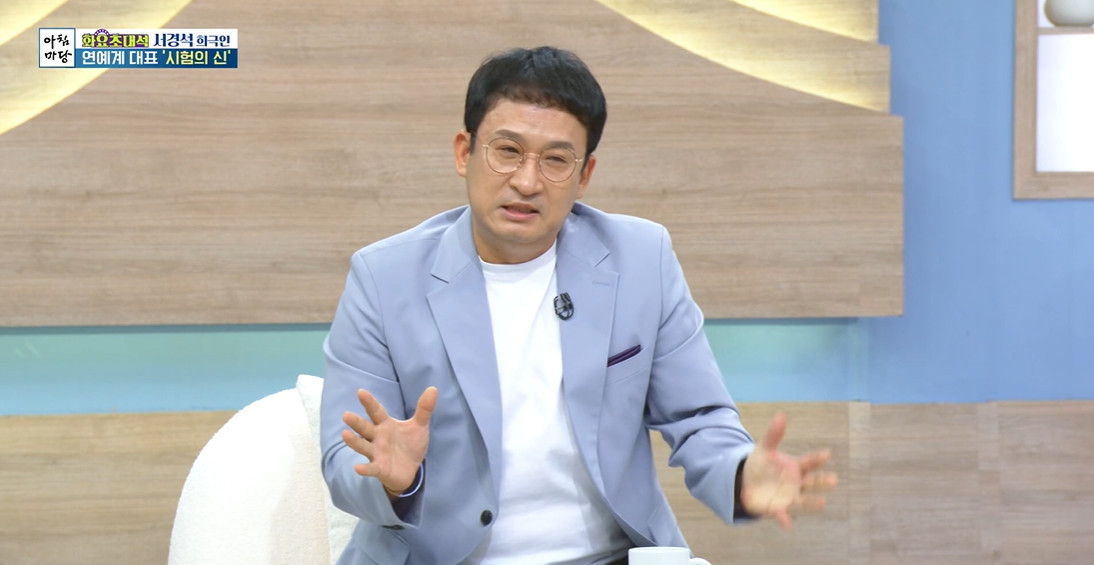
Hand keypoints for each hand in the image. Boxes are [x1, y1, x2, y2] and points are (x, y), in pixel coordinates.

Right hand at [341, 387, 437, 494]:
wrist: (411, 469)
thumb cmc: (410, 444)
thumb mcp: (419, 426)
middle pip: (365, 428)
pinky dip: (365, 469)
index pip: (376, 411)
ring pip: (363, 446)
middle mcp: (377, 437)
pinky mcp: (379, 468)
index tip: (360, 392)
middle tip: (346, 415)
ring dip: (354, 441)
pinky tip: (357, 468)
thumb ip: (424, 409)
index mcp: (385, 424)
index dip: (369, 402)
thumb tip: (433, 389)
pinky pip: (371, 468)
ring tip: (345, 434)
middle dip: (356, 422)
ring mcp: (377, 453)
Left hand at [740, 412, 837, 529]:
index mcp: (795, 467)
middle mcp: (796, 484)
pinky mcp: (778, 509)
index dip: (817, 458)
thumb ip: (774, 434)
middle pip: (812, 482)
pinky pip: (783, 515)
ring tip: (823, 503)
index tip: (827, 454)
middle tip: (834, 480)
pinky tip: (788, 524)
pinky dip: (785, 520)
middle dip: (822, 482)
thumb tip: (781, 415)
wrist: (747, 483)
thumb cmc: (761, 464)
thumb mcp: (765, 448)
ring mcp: (789, 497)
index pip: (809, 462)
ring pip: (803, 500)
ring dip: (812, 502)